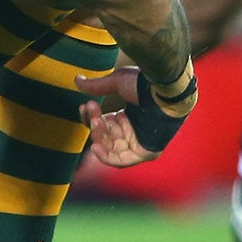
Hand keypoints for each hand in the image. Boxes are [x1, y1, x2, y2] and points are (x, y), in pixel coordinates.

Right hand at [76, 67, 192, 167]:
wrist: (164, 89)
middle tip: (91, 109)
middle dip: (95, 124)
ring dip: (99, 136)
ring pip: (110, 148)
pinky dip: (106, 157)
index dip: (91, 117)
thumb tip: (77, 80)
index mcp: (128, 117)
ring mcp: (139, 142)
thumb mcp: (117, 82)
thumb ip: (97, 86)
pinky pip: (122, 161)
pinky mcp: (145, 152)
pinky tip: (95, 146)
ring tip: (94, 122)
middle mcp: (133, 131)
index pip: (103, 124)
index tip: (84, 106)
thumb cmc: (144, 83)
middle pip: (105, 136)